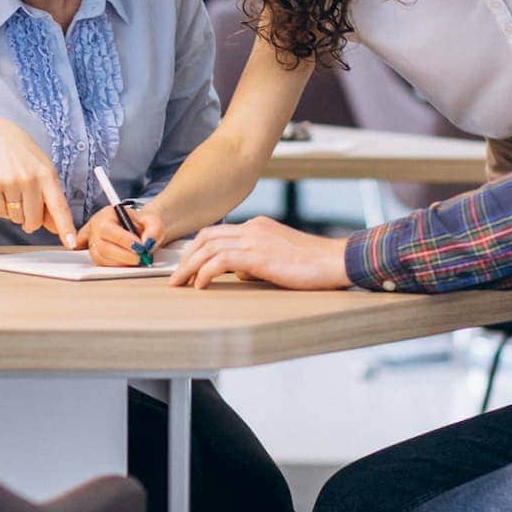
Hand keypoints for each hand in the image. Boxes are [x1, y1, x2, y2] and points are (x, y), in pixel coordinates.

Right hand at [0, 118, 76, 246]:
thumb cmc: (25, 157)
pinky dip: (3, 207)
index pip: (59, 206)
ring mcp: (10, 182)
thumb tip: (55, 228)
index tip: (70, 243)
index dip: (65, 227)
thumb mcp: (43, 172)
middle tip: (28, 203)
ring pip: (17, 218)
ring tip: (14, 189)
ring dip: (16, 212)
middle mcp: (30, 179)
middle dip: (31, 220)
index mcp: (47, 175)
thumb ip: (51, 200)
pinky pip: (1, 213)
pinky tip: (3, 188)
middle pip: (34, 221)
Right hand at [76, 204, 165, 266]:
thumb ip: (154, 230)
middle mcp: (96, 227)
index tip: (139, 247)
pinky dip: (115, 266)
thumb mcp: (154, 221)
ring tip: (137, 259)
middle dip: (124, 255)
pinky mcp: (96, 254)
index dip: (123, 240)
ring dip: (121, 262)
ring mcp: (93, 242)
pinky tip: (126, 262)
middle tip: (141, 257)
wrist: (142, 228)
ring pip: (101, 258)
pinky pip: (101, 264)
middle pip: (102, 246)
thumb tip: (148, 243)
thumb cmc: (144, 223)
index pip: (107, 228)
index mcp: (108, 214)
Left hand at [169, 216, 350, 289]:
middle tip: (175, 277)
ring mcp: (255, 239)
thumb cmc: (314, 265)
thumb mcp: (279, 258)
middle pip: (206, 237)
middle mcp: (253, 228)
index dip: (197, 249)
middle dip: (186, 257)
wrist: (336, 260)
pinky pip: (220, 261)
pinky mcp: (258, 255)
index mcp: (257, 226)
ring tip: (179, 284)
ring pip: (208, 247)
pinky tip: (200, 285)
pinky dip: (205, 272)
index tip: (185, 265)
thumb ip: (257, 261)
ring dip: (189, 266)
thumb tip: (239, 274)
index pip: (217, 233)